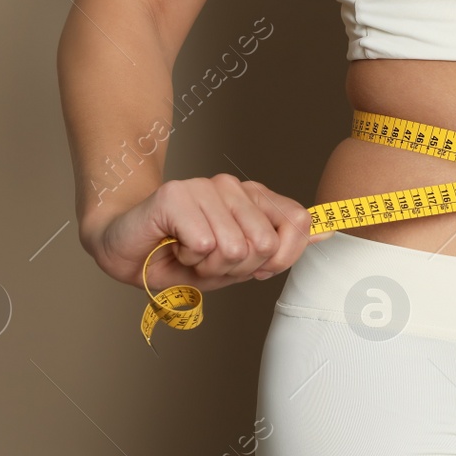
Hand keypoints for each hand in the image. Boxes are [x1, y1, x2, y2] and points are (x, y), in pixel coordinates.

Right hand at [82, 174, 331, 291]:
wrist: (125, 251)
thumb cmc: (180, 257)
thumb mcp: (239, 261)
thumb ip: (282, 245)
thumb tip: (330, 230)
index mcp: (252, 198)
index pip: (296, 222)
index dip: (281, 256)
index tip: (253, 267)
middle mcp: (231, 187)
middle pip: (265, 243)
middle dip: (236, 268)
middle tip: (207, 261)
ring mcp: (204, 187)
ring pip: (234, 247)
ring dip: (208, 266)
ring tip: (188, 254)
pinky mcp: (177, 194)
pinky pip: (204, 244)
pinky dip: (187, 260)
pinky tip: (173, 247)